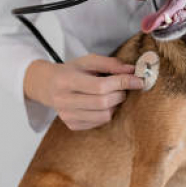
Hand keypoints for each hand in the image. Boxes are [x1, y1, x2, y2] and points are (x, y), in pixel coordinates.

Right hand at [25, 54, 143, 130]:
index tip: (138, 80)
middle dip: (120, 93)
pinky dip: (107, 112)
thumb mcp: (88, 61)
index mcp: (67, 81)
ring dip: (115, 104)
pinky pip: (100, 122)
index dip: (122, 83)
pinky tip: (102, 103)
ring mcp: (67, 116)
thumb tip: (131, 70)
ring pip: (104, 115)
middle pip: (104, 102)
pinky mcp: (72, 125)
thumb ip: (110, 64)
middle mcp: (64, 100)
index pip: (100, 86)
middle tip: (122, 87)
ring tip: (111, 94)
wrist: (47, 86)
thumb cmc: (71, 71)